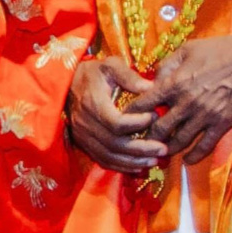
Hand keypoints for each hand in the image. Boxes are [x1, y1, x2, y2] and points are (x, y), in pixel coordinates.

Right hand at [66, 54, 165, 173]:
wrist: (67, 84)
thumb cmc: (93, 74)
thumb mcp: (110, 66)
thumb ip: (130, 76)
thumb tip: (152, 88)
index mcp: (93, 104)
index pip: (116, 122)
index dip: (138, 124)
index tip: (155, 116)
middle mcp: (85, 124)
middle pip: (115, 143)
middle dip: (141, 148)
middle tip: (164, 148)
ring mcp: (83, 136)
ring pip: (109, 156)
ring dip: (133, 161)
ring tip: (155, 160)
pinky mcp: (84, 144)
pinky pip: (102, 160)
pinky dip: (121, 166)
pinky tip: (138, 166)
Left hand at [141, 26, 231, 164]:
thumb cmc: (221, 49)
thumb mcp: (187, 50)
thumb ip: (166, 66)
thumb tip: (153, 81)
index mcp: (174, 83)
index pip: (143, 105)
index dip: (131, 116)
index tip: (125, 121)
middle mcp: (186, 103)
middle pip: (158, 129)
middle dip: (146, 137)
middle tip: (140, 143)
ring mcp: (205, 115)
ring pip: (179, 141)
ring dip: (167, 149)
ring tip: (160, 153)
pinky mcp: (223, 123)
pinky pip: (205, 145)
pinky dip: (194, 156)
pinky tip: (187, 160)